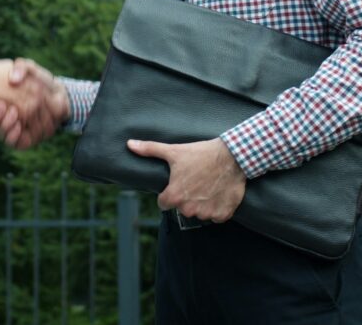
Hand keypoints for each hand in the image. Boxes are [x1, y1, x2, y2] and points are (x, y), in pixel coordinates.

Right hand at [0, 58, 68, 148]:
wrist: (58, 93)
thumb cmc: (41, 80)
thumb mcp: (29, 68)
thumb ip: (21, 68)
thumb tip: (13, 79)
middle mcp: (3, 118)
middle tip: (1, 105)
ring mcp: (14, 129)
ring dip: (3, 126)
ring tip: (13, 113)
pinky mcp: (25, 140)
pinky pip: (14, 143)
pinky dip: (13, 136)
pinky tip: (18, 126)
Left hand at [126, 137, 245, 221]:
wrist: (232, 156)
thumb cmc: (201, 154)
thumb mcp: (174, 151)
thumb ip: (150, 150)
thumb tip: (129, 144)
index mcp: (175, 196)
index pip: (164, 204)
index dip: (169, 194)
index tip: (178, 184)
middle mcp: (189, 208)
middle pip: (182, 208)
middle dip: (186, 198)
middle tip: (195, 182)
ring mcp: (207, 213)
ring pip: (199, 213)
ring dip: (202, 204)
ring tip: (207, 186)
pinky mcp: (223, 214)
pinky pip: (216, 217)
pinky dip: (217, 208)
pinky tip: (218, 194)